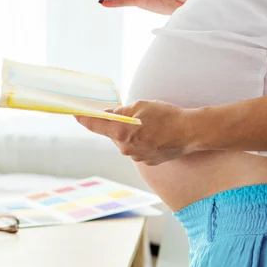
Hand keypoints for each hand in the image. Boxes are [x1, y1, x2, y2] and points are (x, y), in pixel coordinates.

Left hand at [75, 100, 196, 165]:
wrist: (190, 132)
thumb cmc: (166, 116)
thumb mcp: (140, 105)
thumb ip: (121, 111)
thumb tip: (109, 114)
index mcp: (121, 132)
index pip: (95, 125)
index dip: (83, 118)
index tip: (75, 114)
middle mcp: (125, 148)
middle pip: (112, 134)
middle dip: (117, 124)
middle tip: (133, 114)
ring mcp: (136, 157)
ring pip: (126, 142)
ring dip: (131, 133)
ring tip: (150, 125)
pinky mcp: (147, 161)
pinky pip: (138, 149)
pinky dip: (142, 141)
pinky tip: (156, 134)